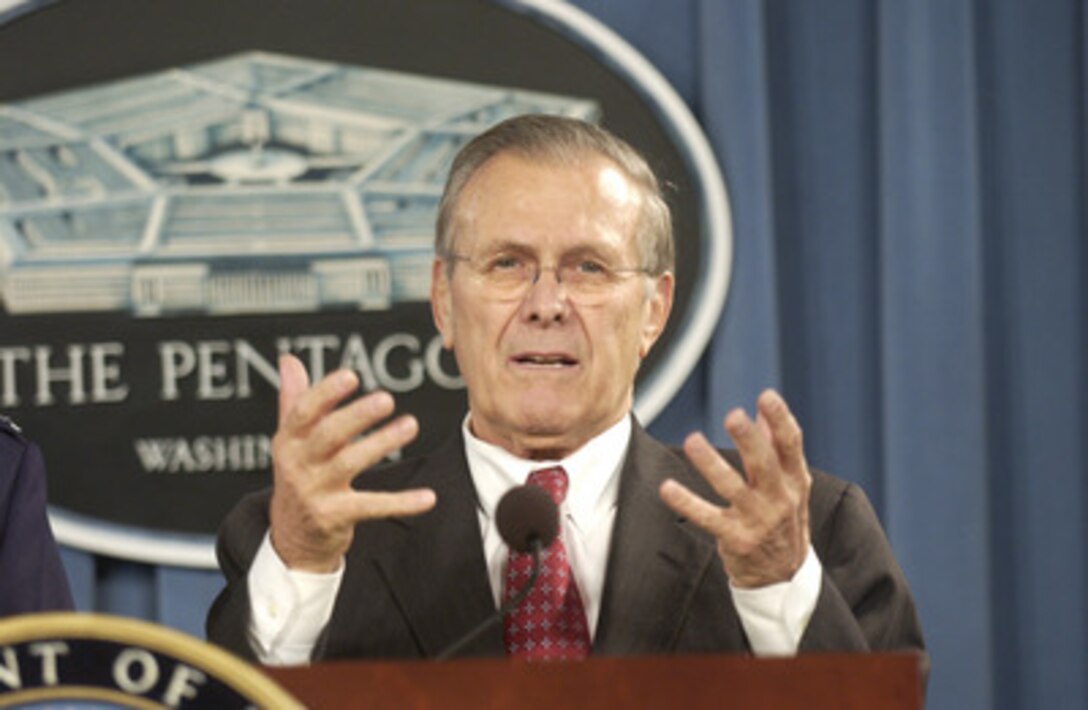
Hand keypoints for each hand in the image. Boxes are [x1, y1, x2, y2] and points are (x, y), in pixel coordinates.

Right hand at [268, 354, 436, 571]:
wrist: (293, 537)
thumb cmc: (300, 476)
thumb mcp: (291, 440)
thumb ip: (294, 399)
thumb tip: (288, 360)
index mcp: (288, 441)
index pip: (303, 412)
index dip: (325, 393)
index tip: (351, 376)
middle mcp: (299, 465)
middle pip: (328, 436)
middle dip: (356, 416)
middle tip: (387, 399)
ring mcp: (316, 492)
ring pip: (349, 464)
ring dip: (381, 443)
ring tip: (410, 426)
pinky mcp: (335, 517)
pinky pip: (372, 506)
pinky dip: (401, 502)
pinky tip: (427, 497)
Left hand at [659, 389, 810, 587]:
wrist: (783, 575)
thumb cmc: (782, 518)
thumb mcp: (789, 484)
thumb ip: (775, 446)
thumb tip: (764, 408)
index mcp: (794, 480)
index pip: (791, 445)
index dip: (781, 420)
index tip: (766, 396)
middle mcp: (779, 498)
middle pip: (764, 464)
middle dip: (749, 440)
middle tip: (733, 415)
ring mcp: (758, 520)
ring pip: (732, 488)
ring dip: (711, 464)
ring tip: (693, 441)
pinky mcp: (736, 539)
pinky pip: (707, 517)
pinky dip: (686, 503)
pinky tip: (667, 488)